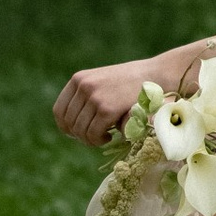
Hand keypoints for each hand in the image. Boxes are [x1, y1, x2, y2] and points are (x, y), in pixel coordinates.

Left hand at [54, 56, 176, 147]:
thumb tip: (69, 126)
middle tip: (95, 137)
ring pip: (80, 131)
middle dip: (80, 136)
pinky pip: (93, 134)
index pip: (59, 111)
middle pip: (69, 123)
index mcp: (78, 79)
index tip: (78, 134)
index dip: (66, 127)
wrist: (156, 74)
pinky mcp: (106, 109)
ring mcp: (94, 97)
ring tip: (103, 136)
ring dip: (90, 139)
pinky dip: (99, 140)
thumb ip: (86, 97)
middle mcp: (83, 86)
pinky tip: (109, 137)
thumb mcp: (102, 82)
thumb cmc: (130, 82)